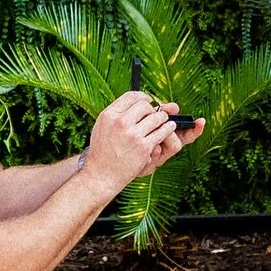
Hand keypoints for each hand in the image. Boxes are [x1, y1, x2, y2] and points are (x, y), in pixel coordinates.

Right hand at [83, 91, 201, 191]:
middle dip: (153, 109)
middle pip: (145, 105)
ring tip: (166, 121)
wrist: (101, 174)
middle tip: (156, 114)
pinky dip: (168, 129)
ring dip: (164, 119)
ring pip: (157, 118)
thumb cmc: (103, 151)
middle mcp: (120, 122)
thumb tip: (137, 102)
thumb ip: (117, 114)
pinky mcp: (143, 147)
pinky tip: (169, 128)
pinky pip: (162, 132)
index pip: (131, 96)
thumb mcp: (102, 127)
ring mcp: (132, 135)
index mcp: (109, 115)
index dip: (143, 97)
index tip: (148, 101)